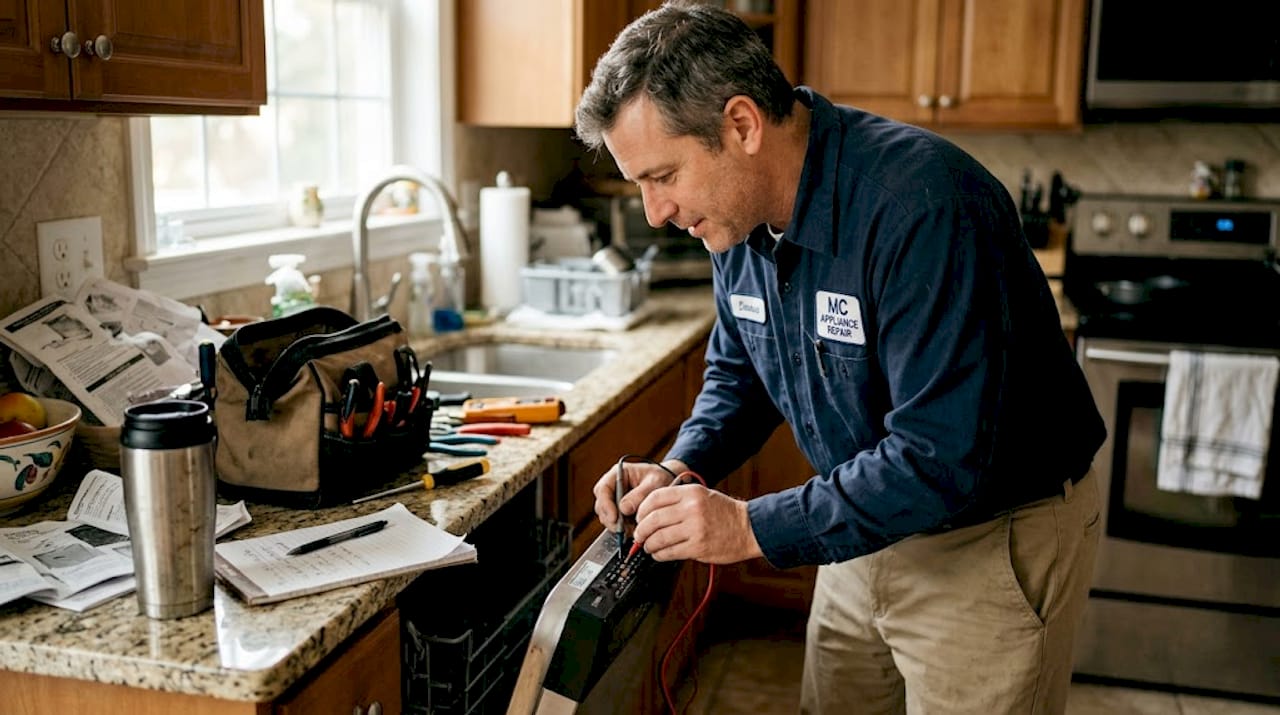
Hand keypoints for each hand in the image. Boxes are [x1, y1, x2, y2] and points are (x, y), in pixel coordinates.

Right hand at [593, 458, 687, 530]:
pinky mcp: (619, 510)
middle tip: (625, 529)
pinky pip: (615, 522)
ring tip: (634, 529)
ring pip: (606, 516)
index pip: (602, 489)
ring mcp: (614, 499)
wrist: (669, 482)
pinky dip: (623, 528)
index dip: (606, 505)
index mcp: (618, 474)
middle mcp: (612, 486)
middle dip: (611, 519)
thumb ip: (639, 495)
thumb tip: (623, 509)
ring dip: (617, 525)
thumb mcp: (654, 483)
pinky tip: (635, 529)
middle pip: (601, 506)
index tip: (614, 518)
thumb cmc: (661, 478)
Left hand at [631, 483, 762, 564]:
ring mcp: (695, 528)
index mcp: (690, 492)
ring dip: (648, 545)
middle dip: (641, 530)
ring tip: (648, 547)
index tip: (639, 518)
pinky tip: (659, 554)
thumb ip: (678, 500)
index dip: (641, 510)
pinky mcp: (698, 547)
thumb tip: (650, 514)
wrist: (750, 528)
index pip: (654, 498)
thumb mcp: (702, 495)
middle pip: (653, 519)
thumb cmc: (725, 513)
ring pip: (659, 538)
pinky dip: (659, 554)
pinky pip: (669, 552)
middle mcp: (691, 508)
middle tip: (638, 535)